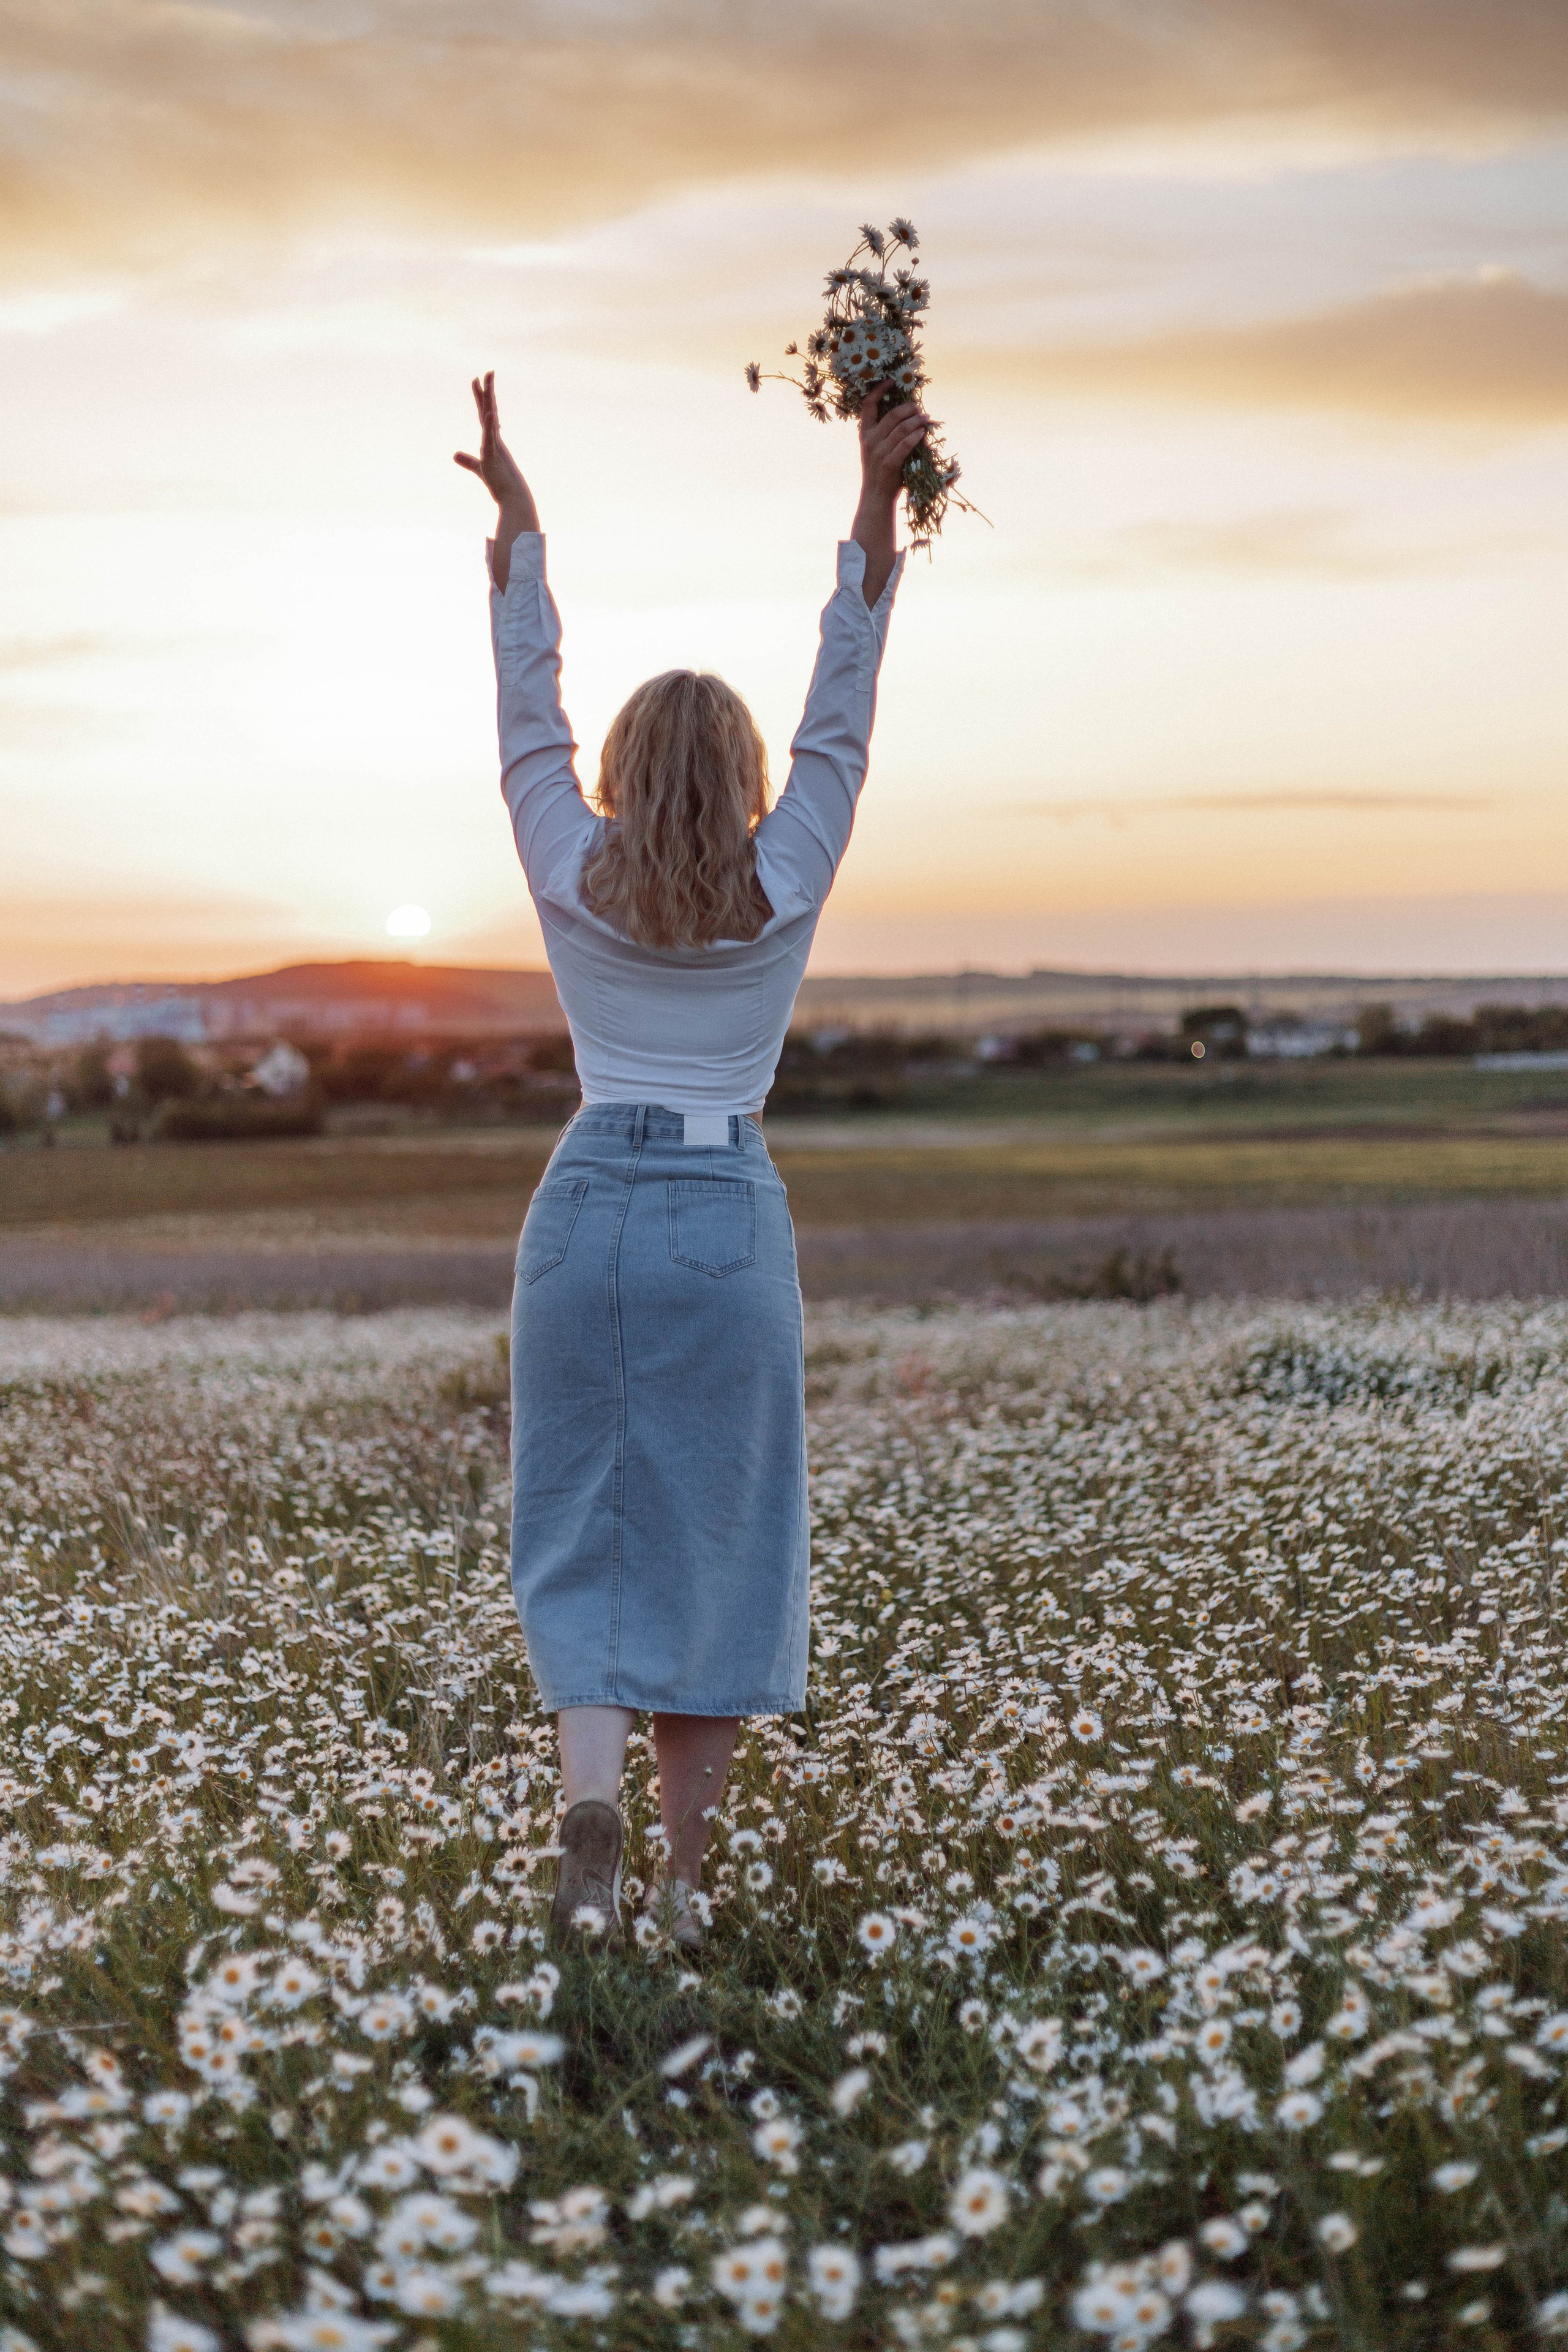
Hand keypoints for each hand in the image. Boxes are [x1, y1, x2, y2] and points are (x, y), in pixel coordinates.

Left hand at [454, 371, 538, 530]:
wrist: (514, 500)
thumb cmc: (501, 486)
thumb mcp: (480, 469)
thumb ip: (468, 461)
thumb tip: (454, 455)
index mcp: (492, 442)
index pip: (485, 416)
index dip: (481, 399)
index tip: (477, 382)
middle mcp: (495, 440)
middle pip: (489, 411)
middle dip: (487, 391)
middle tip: (487, 372)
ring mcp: (495, 446)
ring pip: (491, 418)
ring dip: (489, 399)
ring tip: (488, 380)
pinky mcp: (494, 456)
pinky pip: (490, 438)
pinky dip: (490, 425)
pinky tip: (490, 413)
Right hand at [857, 382, 928, 505]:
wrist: (876, 497)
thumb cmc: (881, 471)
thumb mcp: (879, 449)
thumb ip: (888, 433)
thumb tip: (910, 416)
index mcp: (865, 433)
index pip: (868, 405)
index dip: (879, 390)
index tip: (891, 381)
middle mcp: (870, 440)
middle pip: (891, 415)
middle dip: (909, 409)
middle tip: (920, 408)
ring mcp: (879, 452)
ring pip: (901, 428)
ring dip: (916, 421)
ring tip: (925, 419)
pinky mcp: (889, 463)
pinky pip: (905, 445)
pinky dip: (916, 437)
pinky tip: (923, 433)